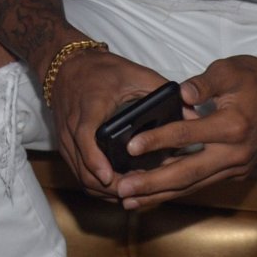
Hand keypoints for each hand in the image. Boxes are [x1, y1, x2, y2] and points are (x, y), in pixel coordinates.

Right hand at [49, 47, 175, 197]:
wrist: (67, 64)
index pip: (85, 137)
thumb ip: (161, 91)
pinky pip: (78, 172)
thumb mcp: (134, 73)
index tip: (109, 176)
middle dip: (108, 185)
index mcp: (90, 106)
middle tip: (136, 191)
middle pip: (83, 166)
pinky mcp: (65, 145)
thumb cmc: (101, 69)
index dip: (95, 159)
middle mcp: (73, 125)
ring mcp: (66, 138)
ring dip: (103, 189)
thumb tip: (191, 114)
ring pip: (80, 175)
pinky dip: (96, 184)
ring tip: (133, 192)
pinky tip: (117, 187)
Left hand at [112, 53, 256, 211]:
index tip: (131, 146)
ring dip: (160, 194)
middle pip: (187, 173)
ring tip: (130, 200)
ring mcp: (236, 166)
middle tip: (122, 190)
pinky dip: (177, 189)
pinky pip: (201, 183)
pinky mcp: (235, 171)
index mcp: (232, 126)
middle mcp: (234, 153)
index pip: (187, 135)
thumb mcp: (229, 70)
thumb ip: (203, 83)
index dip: (157, 140)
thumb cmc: (256, 78)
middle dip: (152, 184)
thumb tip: (181, 93)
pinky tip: (154, 192)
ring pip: (193, 185)